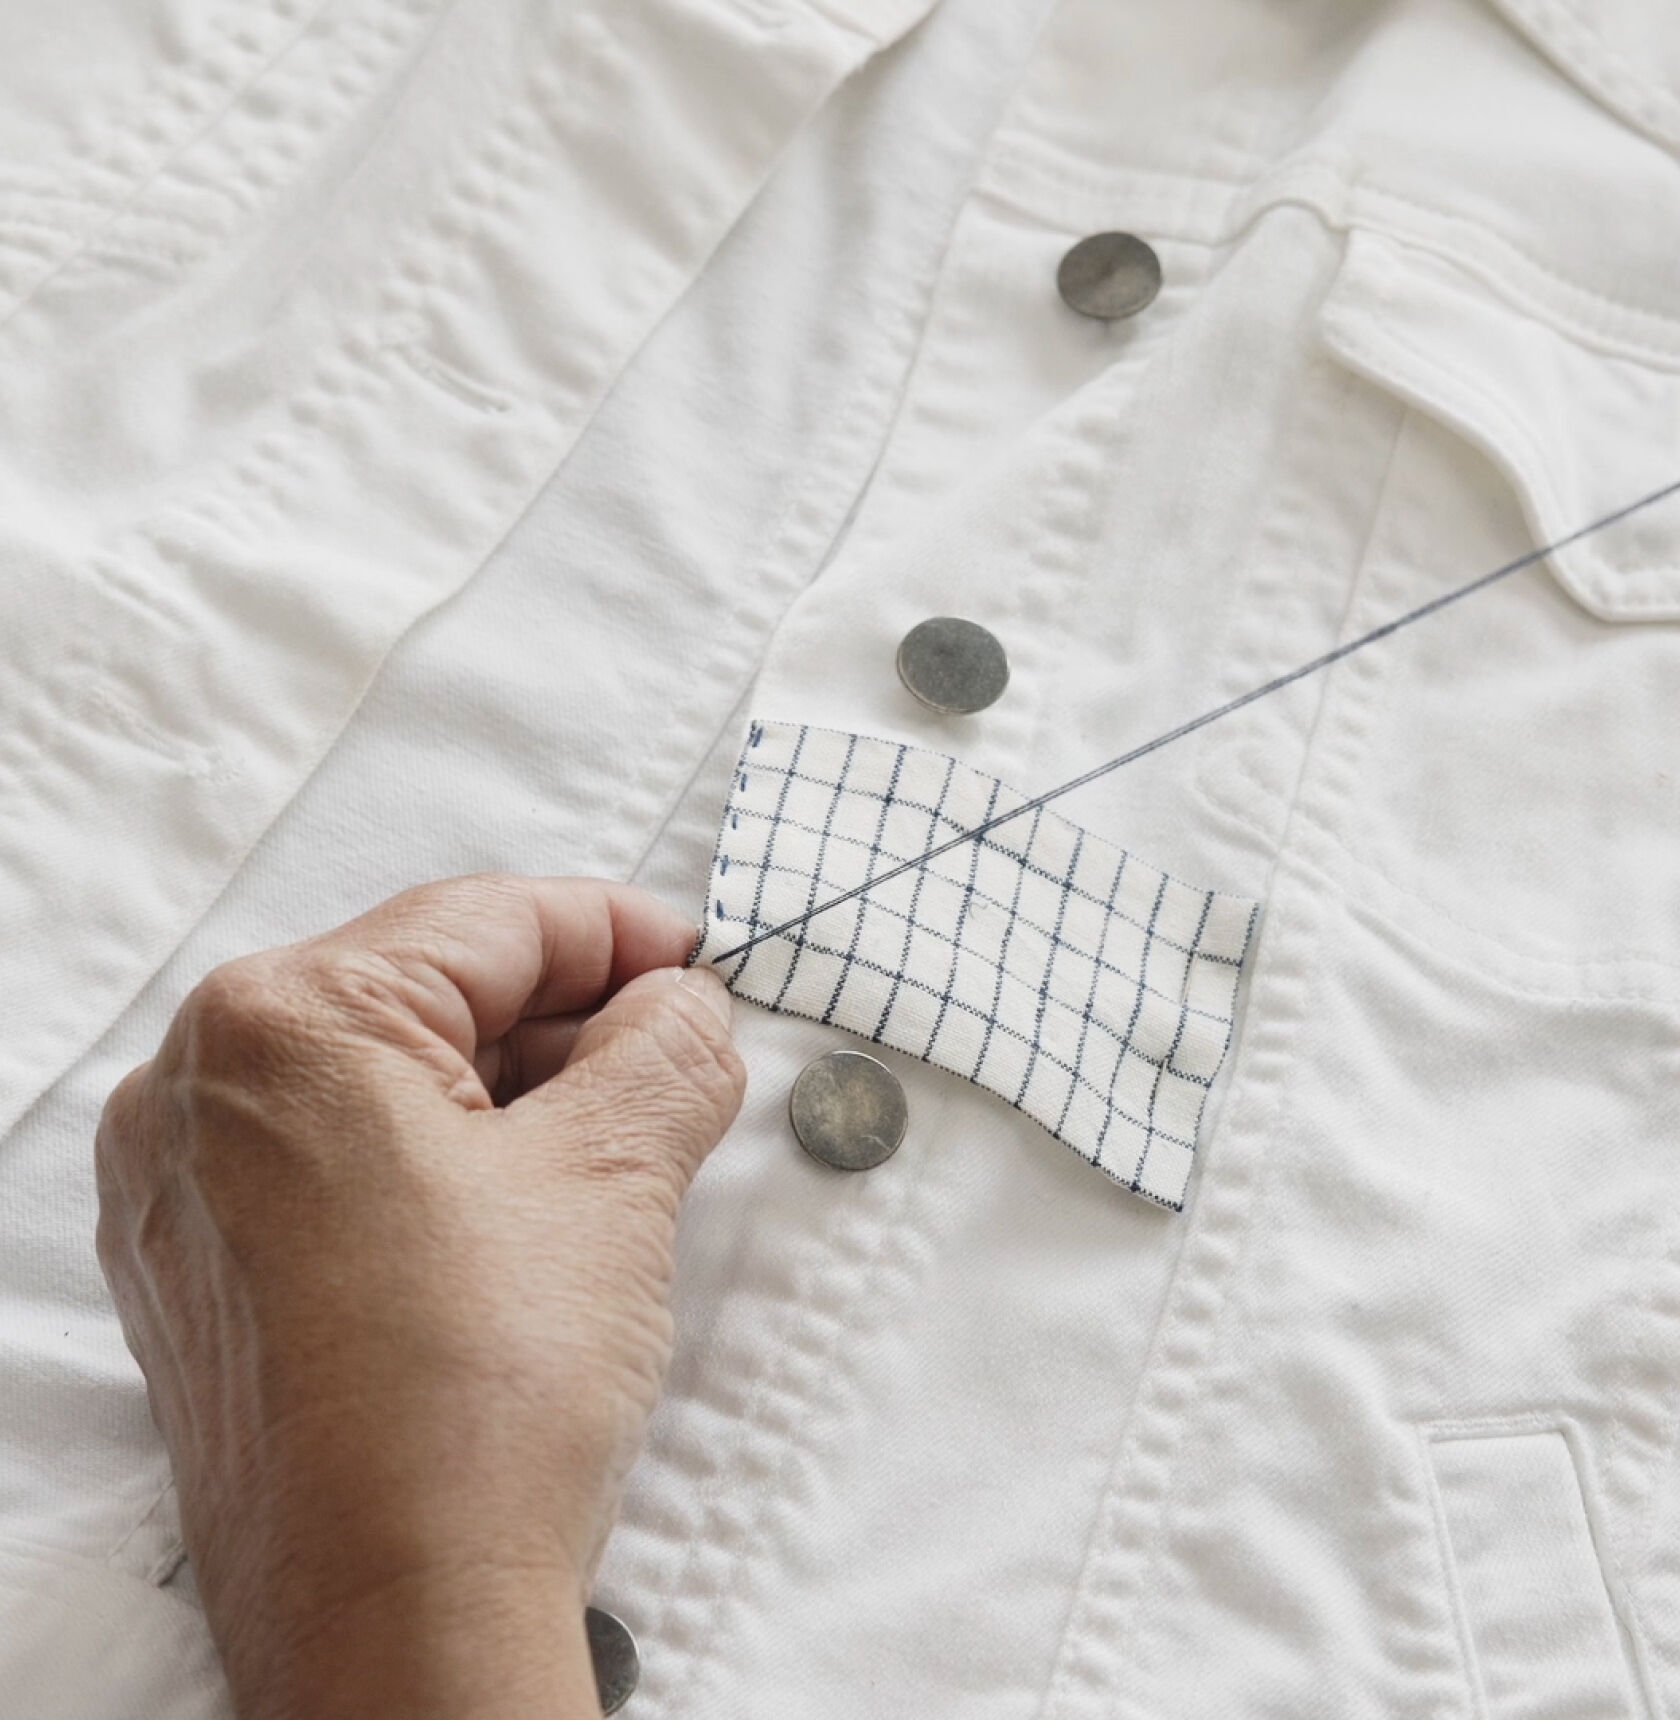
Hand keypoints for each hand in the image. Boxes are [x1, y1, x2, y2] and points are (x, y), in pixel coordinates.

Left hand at [94, 875, 745, 1719]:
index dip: (618, 932)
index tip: (696, 965)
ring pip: (390, 1082)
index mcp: (283, 1024)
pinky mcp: (208, 1273)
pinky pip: (346, 1161)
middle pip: (431, 995)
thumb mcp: (615, 1175)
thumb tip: (685, 1006)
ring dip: (520, 1093)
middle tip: (681, 1057)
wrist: (397, 1622)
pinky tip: (544, 1205)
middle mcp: (199, 1092)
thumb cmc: (478, 1400)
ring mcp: (189, 1190)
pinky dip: (452, 1159)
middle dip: (572, 1021)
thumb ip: (667, 1047)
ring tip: (631, 1140)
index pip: (487, 922)